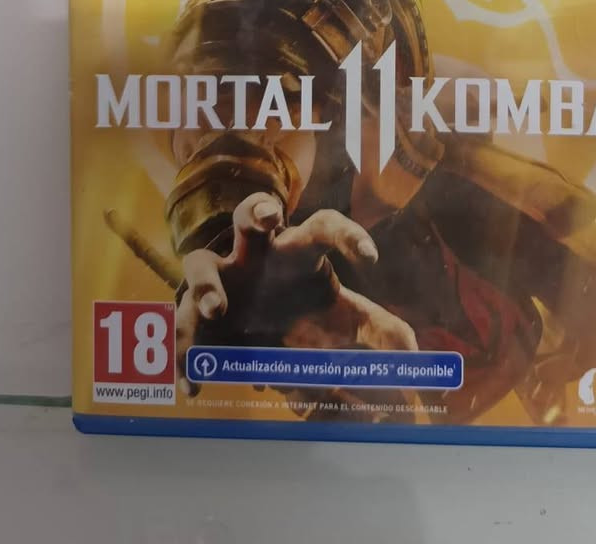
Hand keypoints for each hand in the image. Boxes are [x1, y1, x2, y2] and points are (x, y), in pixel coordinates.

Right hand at [176, 192, 416, 394]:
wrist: (252, 329)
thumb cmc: (302, 310)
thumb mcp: (341, 320)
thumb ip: (377, 333)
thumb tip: (416, 360)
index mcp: (298, 248)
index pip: (324, 225)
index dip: (348, 235)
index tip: (373, 259)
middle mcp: (256, 254)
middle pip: (250, 214)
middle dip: (257, 211)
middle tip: (268, 219)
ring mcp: (220, 279)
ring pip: (200, 262)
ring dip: (205, 283)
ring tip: (215, 309)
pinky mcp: (193, 312)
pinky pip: (180, 327)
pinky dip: (185, 356)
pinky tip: (196, 384)